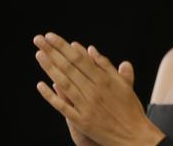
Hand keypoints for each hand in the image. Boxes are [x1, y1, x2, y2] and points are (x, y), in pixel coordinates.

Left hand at [34, 32, 165, 145]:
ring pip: (64, 83)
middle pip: (69, 67)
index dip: (63, 46)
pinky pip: (62, 106)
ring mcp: (86, 106)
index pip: (79, 58)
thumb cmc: (130, 108)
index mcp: (104, 79)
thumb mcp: (123, 84)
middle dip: (52, 51)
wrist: (134, 136)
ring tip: (39, 55)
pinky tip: (41, 85)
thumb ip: (106, 66)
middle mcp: (94, 90)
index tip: (51, 36)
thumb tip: (91, 49)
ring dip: (50, 68)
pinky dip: (51, 96)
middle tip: (38, 39)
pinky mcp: (81, 121)